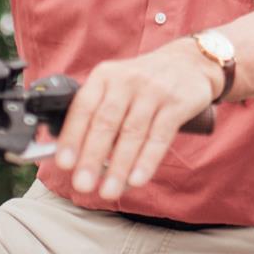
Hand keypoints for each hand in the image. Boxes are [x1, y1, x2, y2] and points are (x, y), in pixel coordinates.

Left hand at [52, 38, 218, 199]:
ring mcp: (153, 91)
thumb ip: (96, 114)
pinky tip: (137, 180)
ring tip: (109, 191)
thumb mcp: (116, 85)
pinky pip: (160, 136)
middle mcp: (127, 80)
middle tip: (83, 185)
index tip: (64, 163)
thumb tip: (72, 156)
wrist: (190, 62)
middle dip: (92, 157)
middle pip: (106, 123)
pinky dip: (147, 160)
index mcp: (104, 76)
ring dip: (119, 166)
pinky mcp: (177, 104)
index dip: (72, 136)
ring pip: (133, 133)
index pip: (83, 107)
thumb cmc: (143, 83)